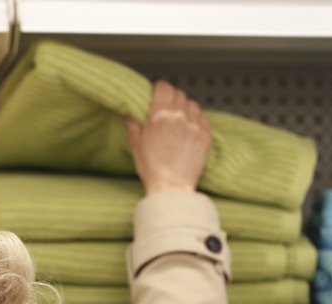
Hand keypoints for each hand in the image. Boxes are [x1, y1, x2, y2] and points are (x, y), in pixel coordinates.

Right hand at [124, 81, 211, 195]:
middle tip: (166, 109)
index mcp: (159, 117)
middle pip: (178, 94)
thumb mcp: (136, 145)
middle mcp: (179, 118)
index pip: (164, 87)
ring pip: (192, 103)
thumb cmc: (153, 170)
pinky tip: (188, 128)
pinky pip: (203, 116)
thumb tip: (126, 111)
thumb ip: (132, 124)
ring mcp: (194, 125)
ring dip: (185, 107)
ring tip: (178, 119)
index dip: (159, 89)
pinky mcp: (205, 135)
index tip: (157, 94)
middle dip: (171, 98)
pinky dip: (196, 118)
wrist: (172, 188)